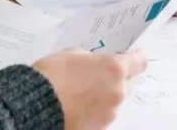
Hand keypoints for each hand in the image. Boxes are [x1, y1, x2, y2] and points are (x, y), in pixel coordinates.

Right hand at [32, 49, 146, 129]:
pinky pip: (102, 115)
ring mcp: (110, 113)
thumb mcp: (72, 54)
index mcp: (114, 68)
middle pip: (127, 83)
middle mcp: (118, 92)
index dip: (136, 58)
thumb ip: (91, 59)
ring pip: (113, 101)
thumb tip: (95, 65)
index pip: (139, 62)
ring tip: (79, 94)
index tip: (132, 56)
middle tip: (95, 76)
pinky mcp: (100, 128)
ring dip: (103, 96)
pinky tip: (76, 106)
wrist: (36, 105)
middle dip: (115, 79)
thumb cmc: (52, 75)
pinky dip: (93, 111)